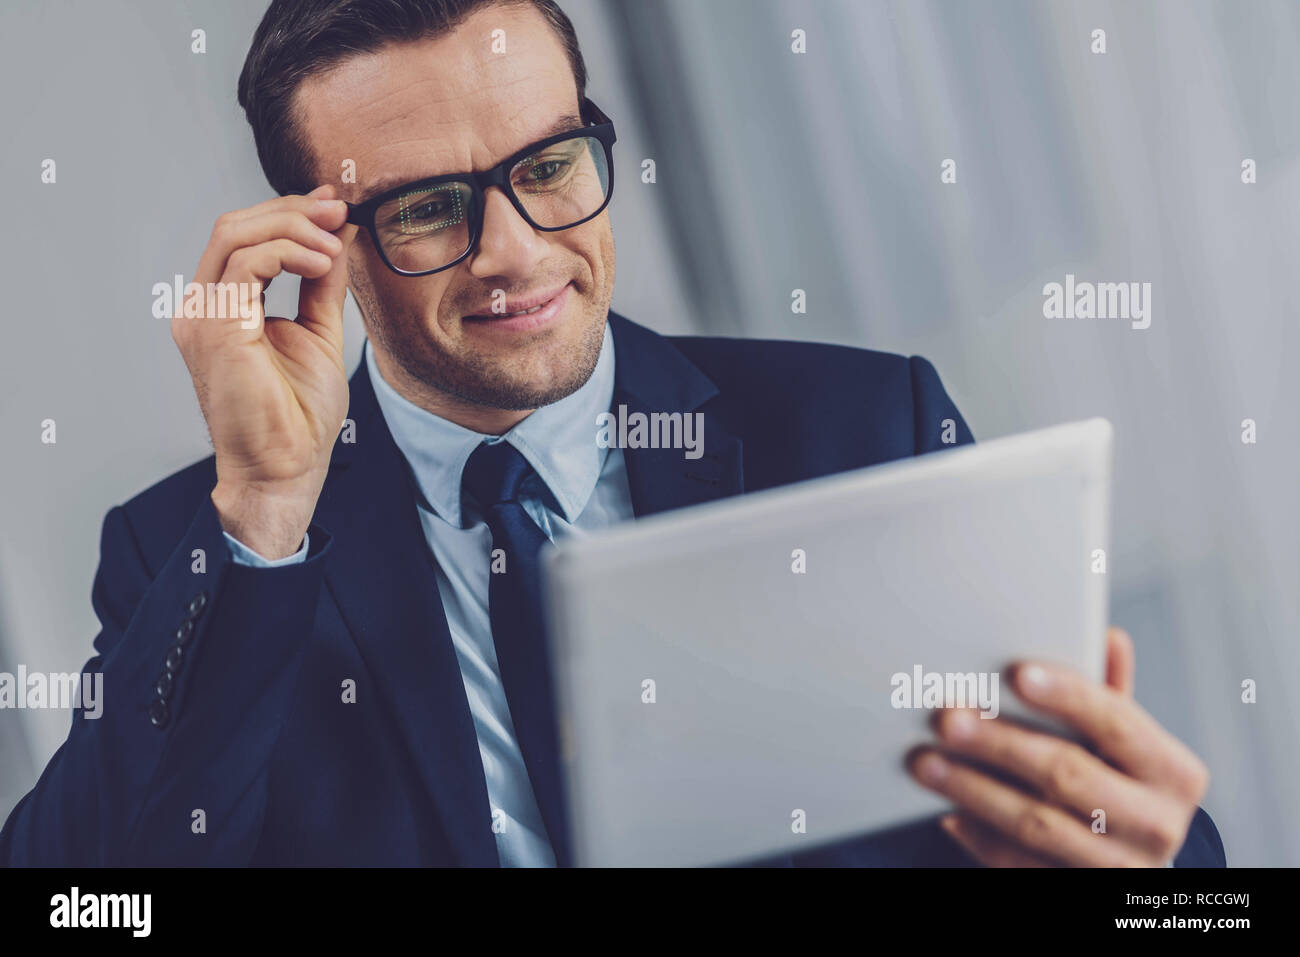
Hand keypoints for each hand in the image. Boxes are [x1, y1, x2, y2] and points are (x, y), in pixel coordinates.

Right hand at [171, 185, 357, 557]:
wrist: (287, 469)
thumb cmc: (297, 417)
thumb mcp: (319, 332)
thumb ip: (322, 284)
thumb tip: (339, 236)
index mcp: (222, 308)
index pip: (244, 238)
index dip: (288, 211)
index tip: (333, 205)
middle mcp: (203, 308)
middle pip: (235, 226)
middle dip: (293, 210)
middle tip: (339, 211)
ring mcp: (203, 317)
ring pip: (236, 235)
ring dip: (294, 228)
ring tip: (336, 244)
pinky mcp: (216, 329)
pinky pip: (246, 265)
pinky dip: (288, 252)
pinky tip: (323, 263)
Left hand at [908, 627, 1209, 865]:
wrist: (1132, 865)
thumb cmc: (1121, 784)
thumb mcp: (1125, 743)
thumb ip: (1110, 695)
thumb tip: (1108, 637)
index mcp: (1174, 772)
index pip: (1117, 722)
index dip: (1067, 696)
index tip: (1016, 673)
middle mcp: (1158, 824)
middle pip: (1068, 775)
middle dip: (1000, 743)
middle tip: (946, 719)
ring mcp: (1120, 867)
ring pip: (1037, 824)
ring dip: (973, 790)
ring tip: (926, 763)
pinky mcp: (1082, 892)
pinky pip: (1020, 866)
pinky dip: (980, 837)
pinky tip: (948, 812)